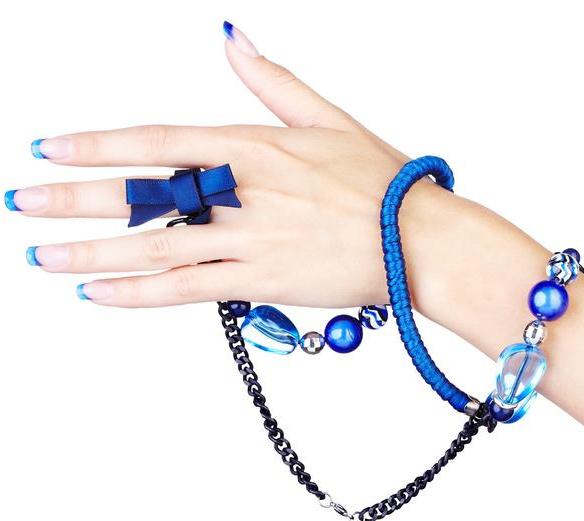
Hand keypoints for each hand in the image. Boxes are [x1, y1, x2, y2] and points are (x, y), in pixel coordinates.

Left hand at [8, 22, 446, 309]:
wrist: (421, 242)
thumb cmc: (382, 184)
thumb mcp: (327, 119)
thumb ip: (272, 82)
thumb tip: (234, 41)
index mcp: (253, 146)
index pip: (157, 140)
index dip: (98, 144)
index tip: (51, 147)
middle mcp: (241, 193)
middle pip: (143, 195)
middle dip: (74, 198)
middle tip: (23, 202)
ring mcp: (248, 240)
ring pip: (153, 248)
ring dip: (92, 251)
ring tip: (43, 257)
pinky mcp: (260, 283)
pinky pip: (186, 289)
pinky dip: (139, 294)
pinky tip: (98, 294)